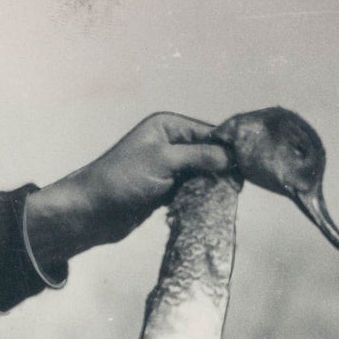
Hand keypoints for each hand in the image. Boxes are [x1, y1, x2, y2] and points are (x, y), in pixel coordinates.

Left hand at [24, 112, 233, 270]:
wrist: (91, 212)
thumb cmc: (121, 179)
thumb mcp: (164, 160)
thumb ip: (200, 156)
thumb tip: (233, 157)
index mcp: (168, 126)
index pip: (210, 133)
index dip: (229, 149)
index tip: (248, 168)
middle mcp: (169, 143)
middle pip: (209, 154)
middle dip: (222, 169)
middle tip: (236, 187)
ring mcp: (167, 167)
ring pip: (202, 174)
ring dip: (211, 186)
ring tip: (223, 198)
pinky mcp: (164, 189)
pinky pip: (191, 190)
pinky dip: (199, 197)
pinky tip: (208, 205)